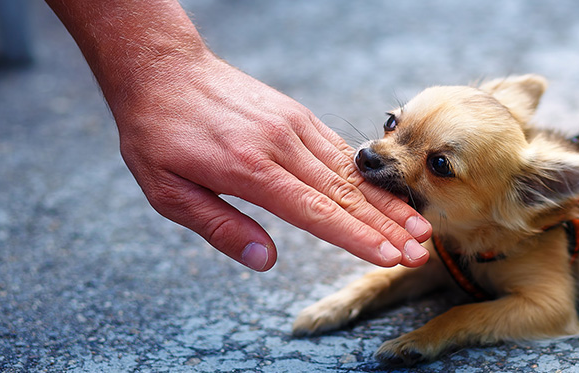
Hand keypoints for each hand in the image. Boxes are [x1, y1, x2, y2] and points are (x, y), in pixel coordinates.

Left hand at [111, 54, 430, 270]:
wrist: (164, 69)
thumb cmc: (158, 134)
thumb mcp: (167, 191)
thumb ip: (219, 227)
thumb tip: (266, 261)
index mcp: (248, 168)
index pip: (315, 211)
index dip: (355, 237)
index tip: (388, 257)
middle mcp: (280, 145)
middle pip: (345, 194)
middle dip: (387, 227)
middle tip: (420, 252)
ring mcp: (293, 126)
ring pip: (351, 172)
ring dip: (387, 203)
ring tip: (419, 228)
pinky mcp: (297, 116)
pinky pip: (339, 151)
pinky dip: (367, 178)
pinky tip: (387, 197)